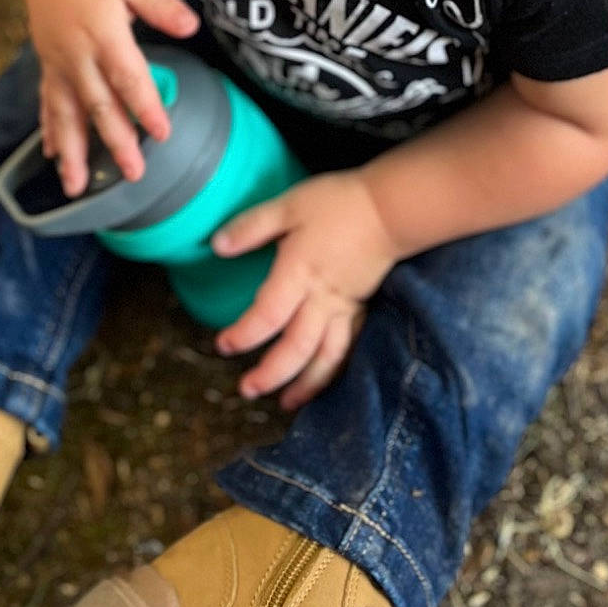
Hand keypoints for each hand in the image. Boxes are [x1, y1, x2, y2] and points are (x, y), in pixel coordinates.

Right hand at [17, 0, 197, 194]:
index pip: (127, 76)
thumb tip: (191, 28)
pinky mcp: (48, 64)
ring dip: (73, 151)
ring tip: (76, 187)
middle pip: (98, 103)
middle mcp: (77, 54)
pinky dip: (50, 130)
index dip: (145, 105)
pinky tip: (53, 158)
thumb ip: (161, 3)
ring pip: (66, 113)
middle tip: (134, 174)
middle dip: (115, 140)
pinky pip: (48, 102)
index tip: (162, 133)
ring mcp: (58, 62)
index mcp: (103, 32)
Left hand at [211, 174, 399, 410]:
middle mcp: (322, 299)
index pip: (266, 316)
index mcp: (299, 274)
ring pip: (326, 357)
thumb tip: (216, 246)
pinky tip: (323, 378)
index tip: (223, 346)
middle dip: (271, 375)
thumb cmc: (338, 203)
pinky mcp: (361, 307)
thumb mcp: (289, 205)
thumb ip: (252, 226)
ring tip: (287, 403)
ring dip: (307, 385)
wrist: (391, 208)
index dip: (243, 335)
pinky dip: (335, 370)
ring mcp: (345, 307)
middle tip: (247, 390)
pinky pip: (348, 348)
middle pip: (296, 349)